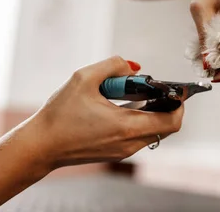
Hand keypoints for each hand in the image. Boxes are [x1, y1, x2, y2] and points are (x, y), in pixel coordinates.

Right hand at [24, 56, 182, 170]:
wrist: (40, 146)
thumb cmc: (59, 114)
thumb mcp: (84, 78)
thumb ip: (113, 65)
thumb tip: (133, 67)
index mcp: (126, 126)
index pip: (171, 121)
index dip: (180, 104)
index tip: (176, 90)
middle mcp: (129, 143)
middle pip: (166, 127)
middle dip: (165, 105)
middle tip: (153, 88)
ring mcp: (123, 151)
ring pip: (152, 131)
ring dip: (151, 111)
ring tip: (132, 94)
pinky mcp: (115, 153)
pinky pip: (138, 136)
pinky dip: (139, 120)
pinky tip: (121, 105)